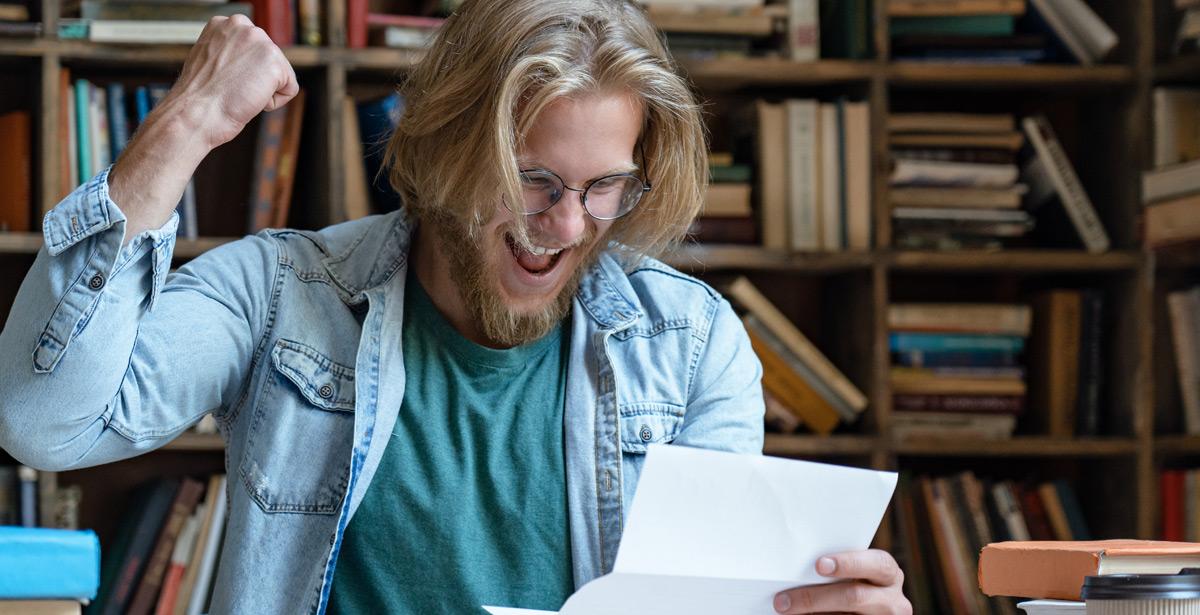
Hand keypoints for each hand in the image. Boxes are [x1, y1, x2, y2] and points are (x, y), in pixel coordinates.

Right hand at [164, 13, 299, 148]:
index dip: (242, 72)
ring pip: (281, 74)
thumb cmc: (199, 97)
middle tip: (230, 88)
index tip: (223, 79)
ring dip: (262, 91)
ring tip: (238, 92)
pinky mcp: (274, 62)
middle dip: (255, 79)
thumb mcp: (210, 61)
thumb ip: (231, 53)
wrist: (193, 114)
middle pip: (270, 60)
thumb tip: (248, 61)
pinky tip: (249, 99)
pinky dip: (274, 103)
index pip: (255, 50)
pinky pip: (290, 89)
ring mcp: (260, 41)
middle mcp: (242, 25)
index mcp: (225, 24)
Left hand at [772, 550, 911, 614]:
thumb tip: (795, 568)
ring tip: (785, 610)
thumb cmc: (853, 584)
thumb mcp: (855, 575)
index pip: (877, 563)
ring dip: (811, 613)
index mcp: (888, 573)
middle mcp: (893, 599)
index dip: (849, 563)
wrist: (867, 610)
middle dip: (815, 597)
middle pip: (855, 596)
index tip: (819, 565)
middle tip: (783, 600)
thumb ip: (836, 570)